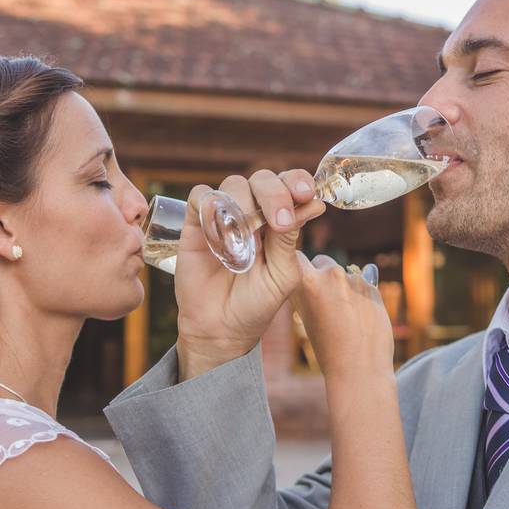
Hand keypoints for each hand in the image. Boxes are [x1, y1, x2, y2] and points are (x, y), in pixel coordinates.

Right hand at [174, 169, 325, 379]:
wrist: (220, 329)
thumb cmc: (256, 304)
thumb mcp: (282, 276)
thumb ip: (290, 240)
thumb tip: (313, 203)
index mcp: (279, 220)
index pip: (290, 185)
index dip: (298, 181)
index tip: (304, 194)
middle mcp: (253, 212)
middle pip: (264, 179)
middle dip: (274, 194)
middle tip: (277, 222)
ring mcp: (224, 215)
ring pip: (234, 183)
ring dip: (243, 205)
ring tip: (243, 239)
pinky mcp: (195, 223)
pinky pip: (200, 196)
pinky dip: (210, 206)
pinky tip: (218, 235)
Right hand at [290, 254, 393, 381]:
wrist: (359, 369)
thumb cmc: (328, 348)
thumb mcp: (306, 316)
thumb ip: (306, 291)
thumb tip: (307, 272)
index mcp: (306, 282)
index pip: (296, 257)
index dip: (299, 266)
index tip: (301, 276)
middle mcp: (329, 274)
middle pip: (322, 262)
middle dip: (322, 275)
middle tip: (325, 301)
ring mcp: (353, 278)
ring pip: (344, 273)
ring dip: (344, 285)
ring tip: (345, 314)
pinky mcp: (373, 286)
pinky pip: (362, 283)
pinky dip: (361, 294)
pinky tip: (360, 316)